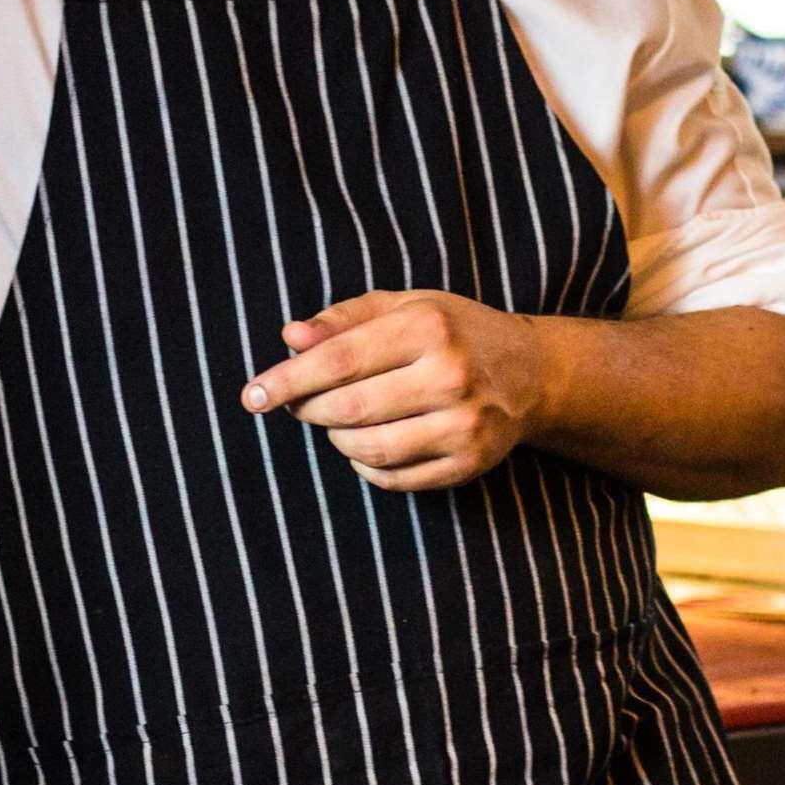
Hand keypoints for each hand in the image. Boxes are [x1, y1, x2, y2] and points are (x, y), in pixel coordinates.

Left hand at [240, 290, 559, 491]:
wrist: (533, 373)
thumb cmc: (454, 331)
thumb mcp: (405, 306)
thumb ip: (343, 319)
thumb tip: (289, 337)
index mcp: (429, 327)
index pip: (339, 359)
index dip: (288, 380)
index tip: (251, 395)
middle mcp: (451, 376)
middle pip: (348, 409)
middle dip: (308, 410)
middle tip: (299, 404)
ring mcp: (464, 426)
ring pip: (367, 449)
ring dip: (336, 438)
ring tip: (337, 421)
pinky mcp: (469, 464)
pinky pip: (393, 478)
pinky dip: (365, 466)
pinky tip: (367, 444)